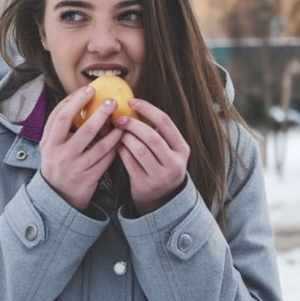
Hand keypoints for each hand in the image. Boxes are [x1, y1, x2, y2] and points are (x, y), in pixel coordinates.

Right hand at [39, 85, 123, 210]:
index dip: (75, 101)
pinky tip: (121, 137)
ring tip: (122, 119)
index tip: (89, 89)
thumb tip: (77, 99)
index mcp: (48, 144)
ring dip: (114, 130)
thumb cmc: (57, 164)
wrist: (56, 197)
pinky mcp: (88, 179)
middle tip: (112, 100)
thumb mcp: (50, 147)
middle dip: (100, 113)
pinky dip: (114, 147)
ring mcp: (75, 168)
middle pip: (83, 129)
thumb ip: (59, 128)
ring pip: (100, 145)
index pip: (60, 116)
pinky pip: (106, 159)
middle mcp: (60, 155)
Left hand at [115, 99, 189, 214]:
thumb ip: (157, 132)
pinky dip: (121, 151)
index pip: (165, 122)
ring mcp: (160, 176)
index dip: (147, 109)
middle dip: (133, 124)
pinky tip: (117, 145)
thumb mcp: (168, 150)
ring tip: (118, 132)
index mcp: (182, 149)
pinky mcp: (145, 185)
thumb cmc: (161, 164)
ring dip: (125, 138)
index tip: (131, 101)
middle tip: (119, 118)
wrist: (161, 198)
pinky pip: (129, 162)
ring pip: (139, 149)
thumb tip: (131, 105)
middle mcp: (175, 164)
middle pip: (151, 136)